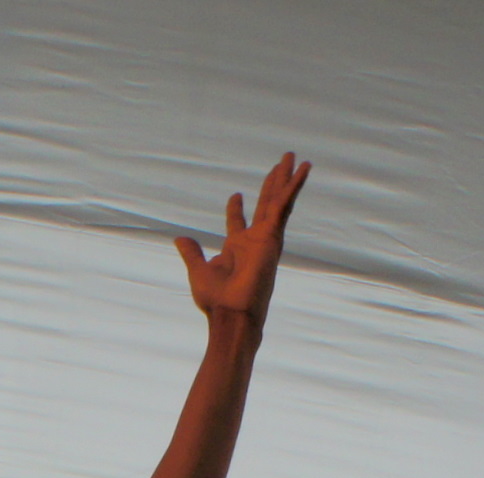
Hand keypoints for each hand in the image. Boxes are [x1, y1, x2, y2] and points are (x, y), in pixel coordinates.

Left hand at [173, 152, 311, 328]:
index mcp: (237, 248)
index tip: (235, 195)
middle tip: (282, 164)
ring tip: (294, 157)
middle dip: (273, 184)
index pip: (238, 222)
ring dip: (287, 179)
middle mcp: (255, 241)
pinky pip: (284, 206)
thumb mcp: (198, 270)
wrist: (230, 313)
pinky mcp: (273, 236)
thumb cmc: (216, 300)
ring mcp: (267, 237)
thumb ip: (191, 253)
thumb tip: (180, 239)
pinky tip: (303, 170)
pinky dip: (293, 187)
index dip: (236, 208)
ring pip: (278, 201)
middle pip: (266, 204)